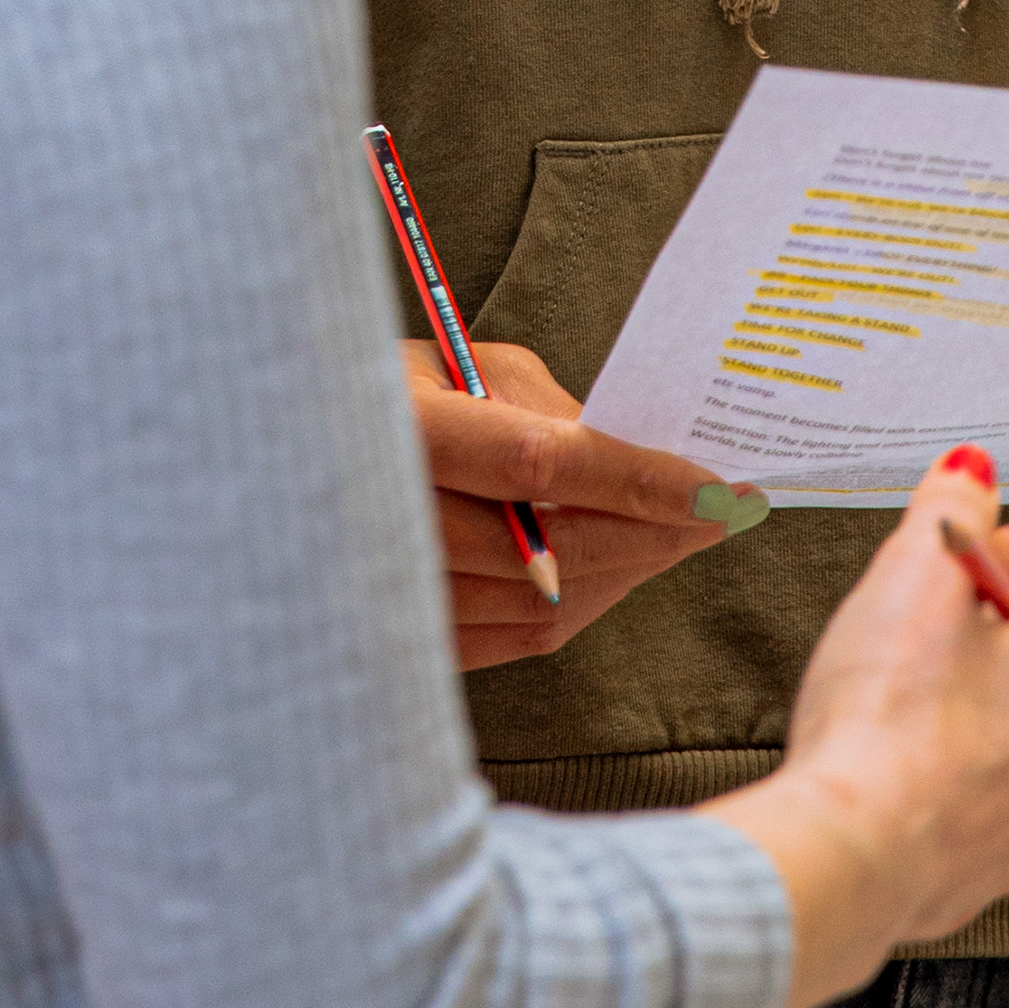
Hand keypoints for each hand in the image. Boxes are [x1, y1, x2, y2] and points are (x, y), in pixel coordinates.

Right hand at [407, 339, 763, 668]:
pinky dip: (579, 610)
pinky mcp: (400, 637)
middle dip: (650, 535)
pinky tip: (619, 574)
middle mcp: (386, 517)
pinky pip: (511, 642)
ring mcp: (386, 591)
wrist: (289, 454)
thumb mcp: (462, 366)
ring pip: (538, 608)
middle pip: (548, 551)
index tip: (716, 487)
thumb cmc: (391, 389)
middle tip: (718, 515)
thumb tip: (641, 459)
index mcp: (401, 428)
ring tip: (678, 539)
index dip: (636, 480)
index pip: (540, 463)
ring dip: (625, 575)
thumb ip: (546, 410)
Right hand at [708, 452, 1008, 1007]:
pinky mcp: (981, 878)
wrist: (847, 858)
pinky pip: (979, 810)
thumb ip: (949, 512)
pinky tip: (883, 759)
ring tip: (901, 686)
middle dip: (1002, 636)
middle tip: (933, 616)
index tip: (983, 562)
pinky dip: (944, 777)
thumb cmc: (887, 718)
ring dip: (976, 708)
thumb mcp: (912, 580)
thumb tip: (972, 471)